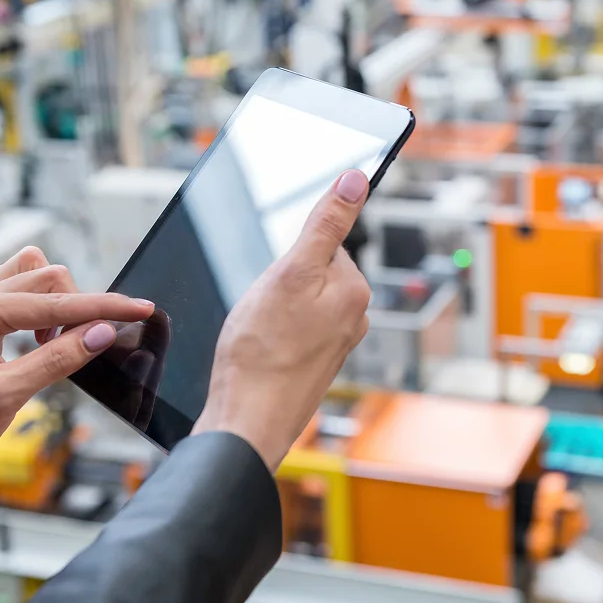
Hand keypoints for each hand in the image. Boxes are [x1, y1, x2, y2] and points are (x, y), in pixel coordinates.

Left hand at [0, 247, 154, 482]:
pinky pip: (20, 291)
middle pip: (48, 277)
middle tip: (92, 344)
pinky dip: (44, 308)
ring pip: (34, 276)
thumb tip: (103, 332)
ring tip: (58, 344)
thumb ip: (58, 359)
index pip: (54, 302)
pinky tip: (43, 341)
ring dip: (60, 303)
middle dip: (80, 307)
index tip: (140, 308)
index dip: (103, 307)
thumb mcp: (8, 397)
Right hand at [193, 170, 371, 470]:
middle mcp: (354, 317)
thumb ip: (326, 224)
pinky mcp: (315, 364)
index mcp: (355, 290)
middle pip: (310, 271)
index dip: (288, 256)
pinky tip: (259, 350)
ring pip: (297, 301)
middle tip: (262, 310)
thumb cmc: (261, 353)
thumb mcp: (290, 272)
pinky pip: (291, 330)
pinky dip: (272, 333)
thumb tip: (356, 179)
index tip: (274, 281)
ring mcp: (336, 343)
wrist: (246, 422)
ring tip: (259, 333)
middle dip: (280, 281)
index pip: (322, 243)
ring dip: (273, 308)